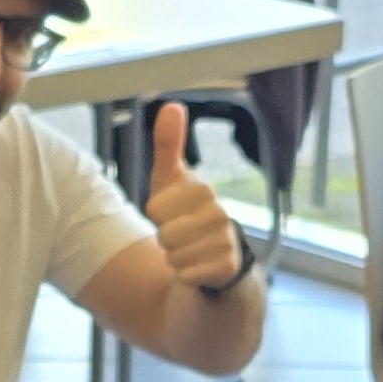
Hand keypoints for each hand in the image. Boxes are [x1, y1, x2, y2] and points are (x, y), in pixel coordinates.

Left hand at [143, 103, 244, 293]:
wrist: (216, 262)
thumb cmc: (186, 215)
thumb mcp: (171, 181)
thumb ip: (169, 145)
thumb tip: (172, 104)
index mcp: (204, 190)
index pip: (155, 208)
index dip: (156, 216)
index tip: (169, 214)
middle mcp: (220, 214)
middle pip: (164, 234)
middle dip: (165, 240)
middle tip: (180, 237)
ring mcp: (226, 242)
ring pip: (174, 256)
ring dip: (175, 260)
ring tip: (189, 252)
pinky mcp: (227, 269)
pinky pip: (186, 275)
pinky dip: (185, 276)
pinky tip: (198, 269)